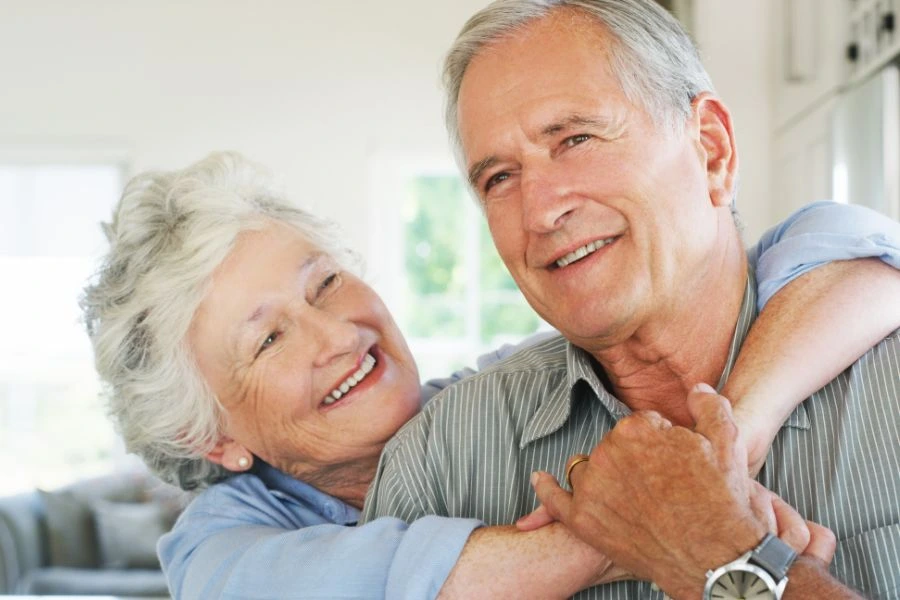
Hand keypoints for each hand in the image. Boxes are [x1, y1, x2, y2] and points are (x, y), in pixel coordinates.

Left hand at [530, 384, 769, 598]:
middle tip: (661, 487)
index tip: (672, 464)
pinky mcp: (583, 520)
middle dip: (632, 460)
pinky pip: (554, 499)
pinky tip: (541, 479)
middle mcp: (607, 453)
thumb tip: (696, 390)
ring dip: (601, 476)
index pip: (639, 426)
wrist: (715, 558)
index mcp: (636, 429)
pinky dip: (546, 488)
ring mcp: (592, 488)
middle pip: (613, 447)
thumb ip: (708, 407)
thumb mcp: (727, 442)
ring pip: (589, 469)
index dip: (659, 444)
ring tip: (630, 498)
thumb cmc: (722, 501)